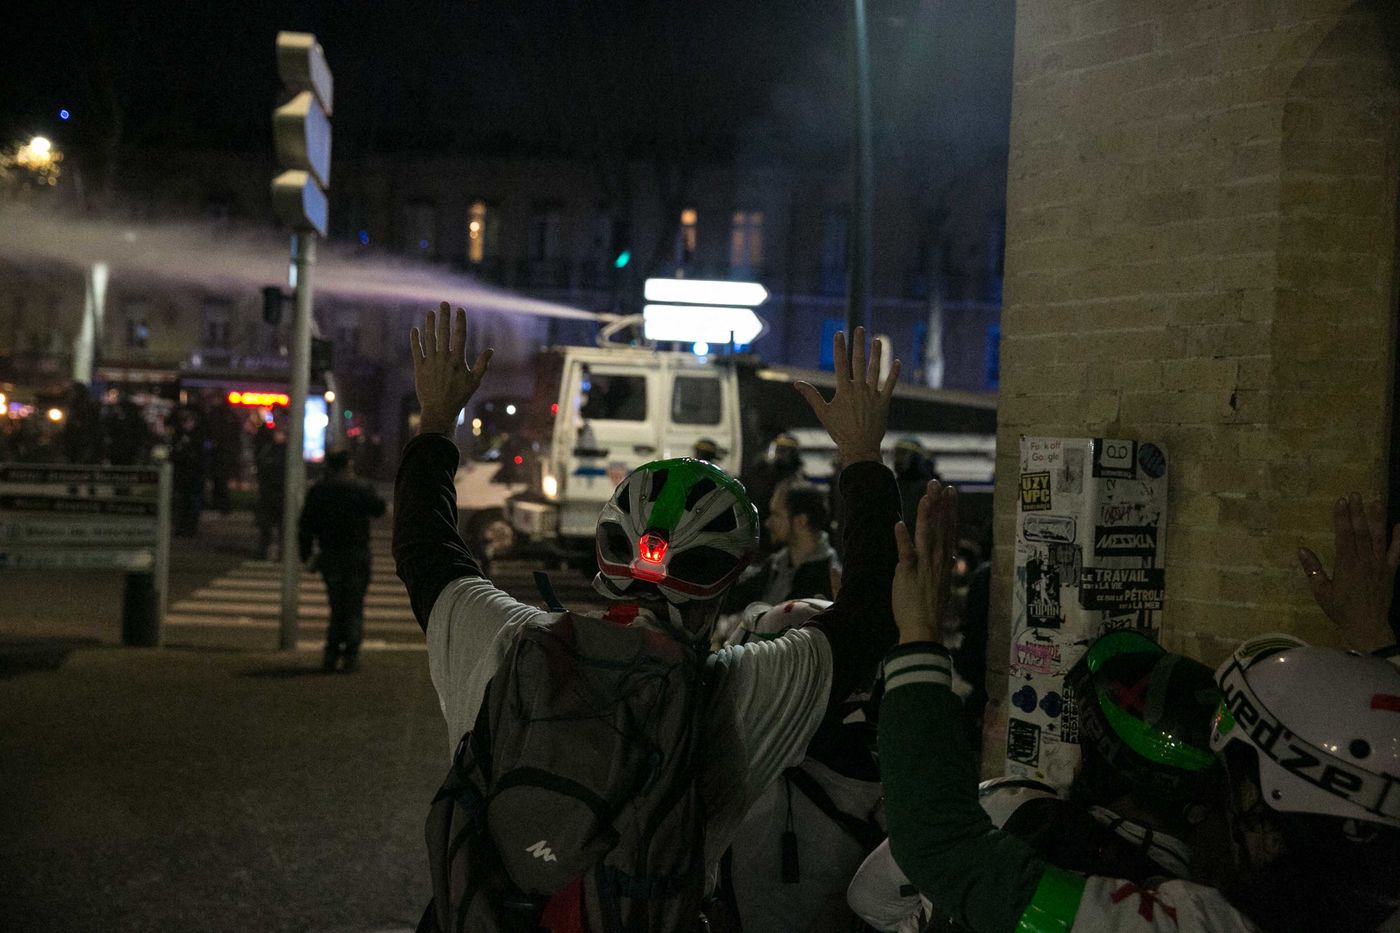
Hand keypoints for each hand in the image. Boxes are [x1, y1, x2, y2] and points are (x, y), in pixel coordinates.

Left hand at [410, 302, 492, 435]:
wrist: (439, 410)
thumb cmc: (459, 397)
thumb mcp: (474, 382)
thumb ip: (482, 365)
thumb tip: (490, 350)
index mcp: (458, 360)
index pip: (460, 336)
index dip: (460, 321)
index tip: (460, 309)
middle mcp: (444, 358)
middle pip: (444, 333)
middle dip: (444, 317)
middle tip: (444, 304)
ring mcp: (431, 362)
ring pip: (429, 338)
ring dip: (429, 324)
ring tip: (430, 313)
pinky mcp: (420, 368)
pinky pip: (417, 350)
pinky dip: (415, 340)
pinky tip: (415, 330)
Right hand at [795, 326, 898, 464]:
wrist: (860, 447)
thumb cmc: (839, 431)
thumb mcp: (823, 413)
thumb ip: (812, 396)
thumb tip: (797, 383)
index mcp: (844, 391)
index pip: (841, 364)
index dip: (840, 348)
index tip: (839, 334)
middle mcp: (859, 390)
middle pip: (858, 362)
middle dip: (858, 344)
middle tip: (859, 329)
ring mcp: (872, 395)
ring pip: (875, 370)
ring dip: (876, 354)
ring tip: (877, 340)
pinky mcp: (883, 403)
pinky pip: (889, 385)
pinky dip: (893, 374)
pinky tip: (896, 362)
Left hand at [892, 480, 958, 643]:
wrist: (923, 631)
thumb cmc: (928, 611)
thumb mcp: (940, 586)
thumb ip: (943, 568)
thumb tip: (950, 558)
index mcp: (943, 562)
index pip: (948, 530)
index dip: (949, 510)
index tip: (950, 492)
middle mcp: (937, 561)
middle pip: (940, 527)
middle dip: (941, 504)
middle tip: (939, 483)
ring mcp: (924, 567)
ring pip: (926, 534)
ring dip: (926, 513)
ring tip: (927, 494)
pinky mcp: (908, 574)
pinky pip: (906, 554)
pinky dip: (902, 539)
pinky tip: (899, 524)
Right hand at [1298, 493, 1399, 651]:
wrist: (1368, 625)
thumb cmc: (1341, 609)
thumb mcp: (1321, 591)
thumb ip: (1313, 569)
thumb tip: (1301, 549)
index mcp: (1346, 564)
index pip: (1344, 535)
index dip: (1342, 517)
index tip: (1340, 501)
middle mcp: (1364, 561)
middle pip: (1361, 532)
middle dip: (1358, 512)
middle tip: (1355, 494)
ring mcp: (1379, 565)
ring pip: (1378, 537)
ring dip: (1377, 518)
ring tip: (1376, 500)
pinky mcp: (1390, 571)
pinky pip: (1395, 552)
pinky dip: (1398, 539)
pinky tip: (1399, 525)